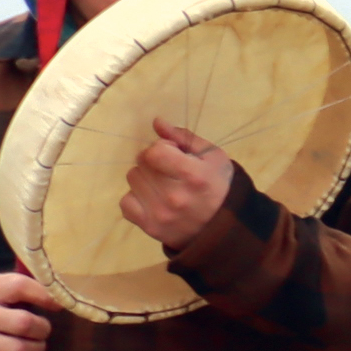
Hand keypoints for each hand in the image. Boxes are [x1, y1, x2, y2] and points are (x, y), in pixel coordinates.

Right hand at [0, 272, 59, 350]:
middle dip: (43, 328)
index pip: (20, 287)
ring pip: (21, 350)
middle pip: (25, 324)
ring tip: (38, 344)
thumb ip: (23, 286)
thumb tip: (60, 300)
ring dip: (39, 349)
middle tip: (43, 329)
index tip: (57, 305)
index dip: (45, 296)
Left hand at [117, 117, 238, 249]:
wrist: (224, 227)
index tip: (174, 154)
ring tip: (162, 186)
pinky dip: (135, 198)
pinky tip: (152, 199)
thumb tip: (157, 122)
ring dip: (144, 178)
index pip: (154, 151)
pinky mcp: (150, 227)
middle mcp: (175, 197)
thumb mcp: (212, 157)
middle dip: (153, 162)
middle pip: (141, 163)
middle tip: (169, 171)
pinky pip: (125, 203)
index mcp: (194, 176)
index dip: (162, 147)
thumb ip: (184, 137)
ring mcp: (161, 214)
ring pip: (132, 179)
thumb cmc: (219, 186)